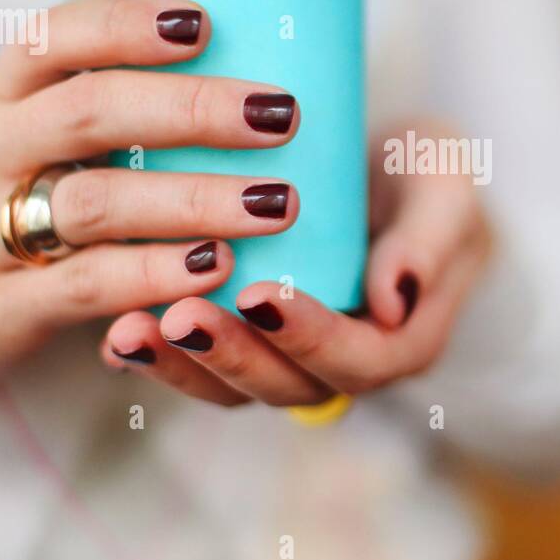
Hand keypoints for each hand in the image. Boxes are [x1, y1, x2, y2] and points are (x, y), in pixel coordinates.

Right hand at [0, 0, 300, 405]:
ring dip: (195, 199)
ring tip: (277, 201)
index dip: (128, 23)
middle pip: (89, 112)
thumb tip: (245, 80)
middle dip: (193, 109)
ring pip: (96, 202)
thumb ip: (109, 111)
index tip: (206, 21)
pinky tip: (217, 267)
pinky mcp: (2, 306)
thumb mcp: (30, 140)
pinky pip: (88, 285)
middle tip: (281, 114)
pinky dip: (157, 273)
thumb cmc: (4, 206)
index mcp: (3, 98)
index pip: (55, 37)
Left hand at [99, 124, 490, 406]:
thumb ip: (430, 241)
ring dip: (181, 364)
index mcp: (403, 339)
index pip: (359, 360)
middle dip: (229, 355)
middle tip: (180, 316)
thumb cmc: (428, 179)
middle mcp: (344, 363)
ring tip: (129, 331)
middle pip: (287, 385)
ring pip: (235, 385)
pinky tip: (112, 336)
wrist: (394, 174)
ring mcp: (292, 357)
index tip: (261, 295)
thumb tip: (393, 299)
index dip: (310, 337)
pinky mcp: (249, 340)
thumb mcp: (446, 192)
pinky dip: (159, 357)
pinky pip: (204, 363)